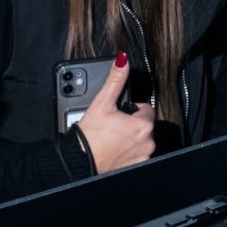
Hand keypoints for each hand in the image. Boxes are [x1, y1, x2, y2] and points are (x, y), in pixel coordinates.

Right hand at [75, 51, 153, 173]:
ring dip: (131, 138)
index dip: (131, 109)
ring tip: (112, 138)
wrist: (79, 162)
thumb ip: (115, 80)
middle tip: (113, 126)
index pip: (145, 109)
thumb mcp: (102, 103)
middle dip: (131, 123)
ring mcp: (143, 156)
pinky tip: (115, 150)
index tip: (119, 114)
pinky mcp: (136, 166)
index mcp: (143, 125)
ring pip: (141, 140)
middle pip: (144, 125)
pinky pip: (138, 154)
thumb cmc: (89, 136)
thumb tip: (123, 60)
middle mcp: (148, 142)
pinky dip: (129, 152)